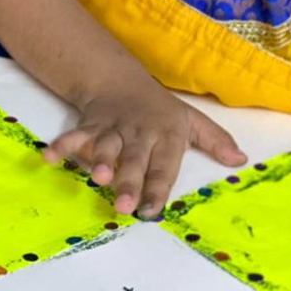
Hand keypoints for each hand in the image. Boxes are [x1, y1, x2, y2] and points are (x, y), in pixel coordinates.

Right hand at [42, 83, 245, 217]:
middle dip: (129, 182)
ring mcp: (113, 129)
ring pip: (106, 146)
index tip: (154, 209)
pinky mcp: (90, 125)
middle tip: (124, 205)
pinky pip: (75, 135)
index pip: (164, 166)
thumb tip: (241, 160)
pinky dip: (62, 145)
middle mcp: (139, 133)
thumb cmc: (160, 110)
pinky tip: (49, 158)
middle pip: (134, 161)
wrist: (121, 81)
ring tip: (96, 177)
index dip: (159, 188)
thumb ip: (215, 141)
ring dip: (99, 160)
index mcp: (166, 136)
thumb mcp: (191, 121)